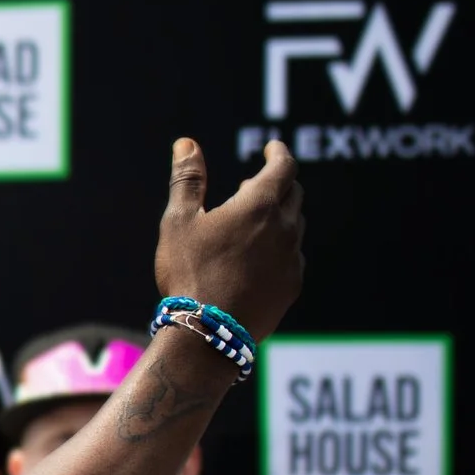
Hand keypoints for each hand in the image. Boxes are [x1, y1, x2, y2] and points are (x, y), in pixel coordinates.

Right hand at [154, 138, 304, 339]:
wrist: (209, 330)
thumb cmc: (190, 271)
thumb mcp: (179, 221)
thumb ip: (187, 179)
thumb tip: (186, 144)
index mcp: (259, 205)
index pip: (283, 167)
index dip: (279, 153)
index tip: (272, 148)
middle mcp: (285, 228)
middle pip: (294, 194)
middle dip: (278, 183)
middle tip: (255, 184)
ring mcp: (292, 258)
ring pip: (294, 226)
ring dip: (279, 216)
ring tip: (254, 223)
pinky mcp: (292, 285)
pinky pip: (292, 257)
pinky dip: (280, 248)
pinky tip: (258, 259)